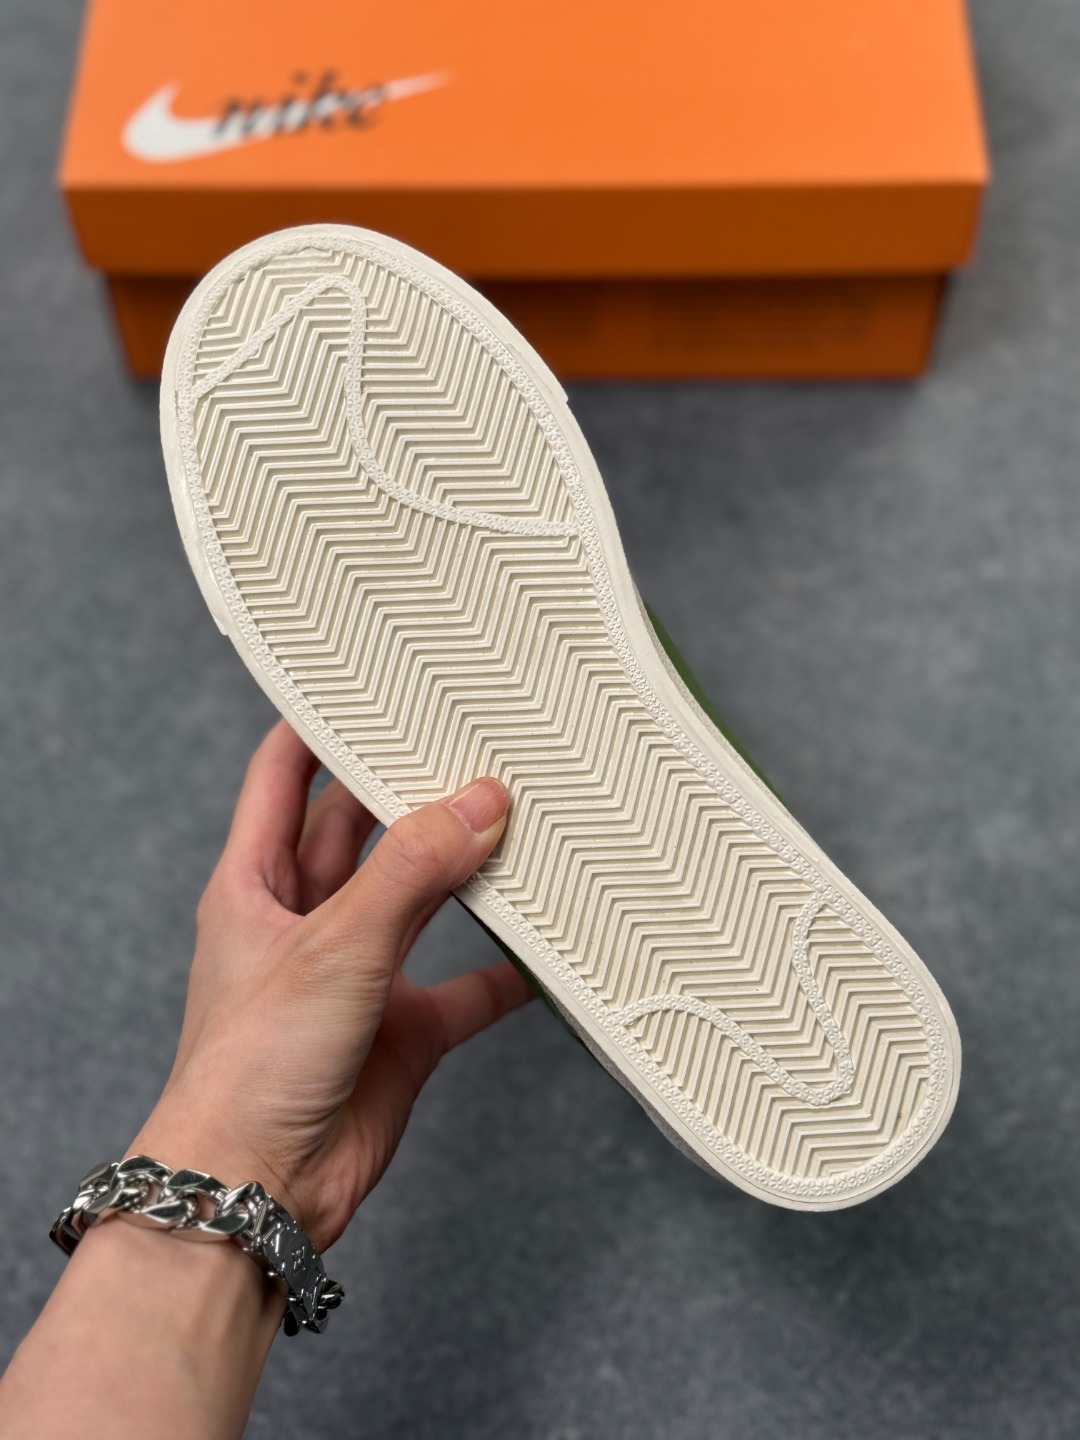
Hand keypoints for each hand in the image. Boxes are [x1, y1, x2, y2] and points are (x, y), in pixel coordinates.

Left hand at [130, 719, 532, 1251]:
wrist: (256, 1192)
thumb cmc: (250, 1069)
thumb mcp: (333, 947)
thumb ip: (411, 873)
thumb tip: (479, 803)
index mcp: (257, 883)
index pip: (284, 774)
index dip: (320, 723)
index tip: (373, 680)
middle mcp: (307, 919)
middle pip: (364, 828)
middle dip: (412, 789)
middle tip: (473, 744)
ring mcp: (357, 974)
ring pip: (421, 898)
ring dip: (466, 870)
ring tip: (521, 823)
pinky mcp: (401, 1030)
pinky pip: (465, 987)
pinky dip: (506, 970)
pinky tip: (548, 950)